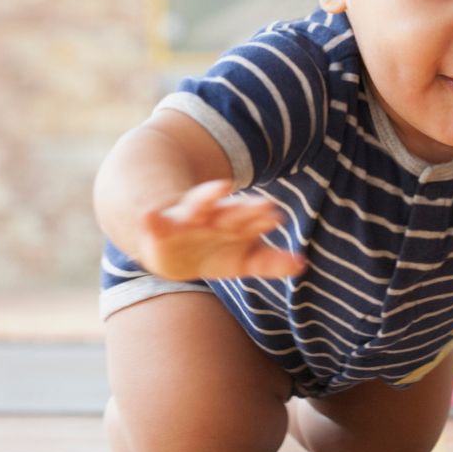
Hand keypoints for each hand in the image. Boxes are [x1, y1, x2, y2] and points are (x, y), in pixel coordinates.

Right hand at [136, 179, 304, 280]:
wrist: (168, 243)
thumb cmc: (213, 250)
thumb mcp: (241, 259)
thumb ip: (269, 262)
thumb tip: (302, 264)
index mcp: (234, 225)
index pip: (251, 221)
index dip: (262, 219)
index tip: (276, 216)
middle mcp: (213, 217)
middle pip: (231, 212)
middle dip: (246, 209)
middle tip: (265, 204)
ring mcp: (186, 219)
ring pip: (199, 206)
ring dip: (209, 197)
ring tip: (221, 187)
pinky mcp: (160, 227)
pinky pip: (156, 222)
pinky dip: (152, 219)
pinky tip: (150, 216)